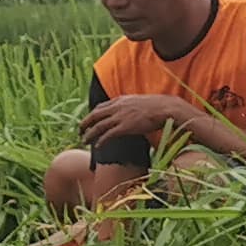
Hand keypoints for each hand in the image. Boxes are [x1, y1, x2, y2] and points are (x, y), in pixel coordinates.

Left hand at [77, 91, 192, 147]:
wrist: (166, 108)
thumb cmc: (158, 106)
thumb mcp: (140, 102)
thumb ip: (131, 107)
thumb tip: (131, 113)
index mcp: (121, 100)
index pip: (101, 107)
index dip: (93, 114)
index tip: (89, 120)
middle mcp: (117, 107)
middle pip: (95, 115)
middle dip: (85, 123)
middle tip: (79, 131)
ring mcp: (120, 116)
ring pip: (98, 126)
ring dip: (89, 134)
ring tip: (84, 140)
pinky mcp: (125, 126)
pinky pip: (108, 135)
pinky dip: (101, 140)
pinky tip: (97, 146)